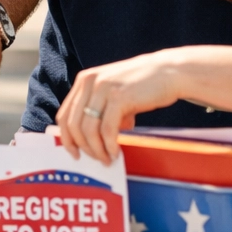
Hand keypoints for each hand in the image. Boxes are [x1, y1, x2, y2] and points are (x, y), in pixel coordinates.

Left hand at [57, 51, 184, 162]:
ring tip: (107, 159)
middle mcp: (89, 83)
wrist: (167, 72)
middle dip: (83, 147)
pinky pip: (107, 129)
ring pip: (88, 129)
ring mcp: (103, 89)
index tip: (74, 153)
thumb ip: (100, 110)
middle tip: (96, 159)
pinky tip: (116, 152)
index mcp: (84, 81)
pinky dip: (109, 145)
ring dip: (97, 149)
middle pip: (73, 124)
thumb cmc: (141, 85)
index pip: (64, 114)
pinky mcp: (119, 97)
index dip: (67, 138)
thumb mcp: (113, 93)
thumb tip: (92, 140)